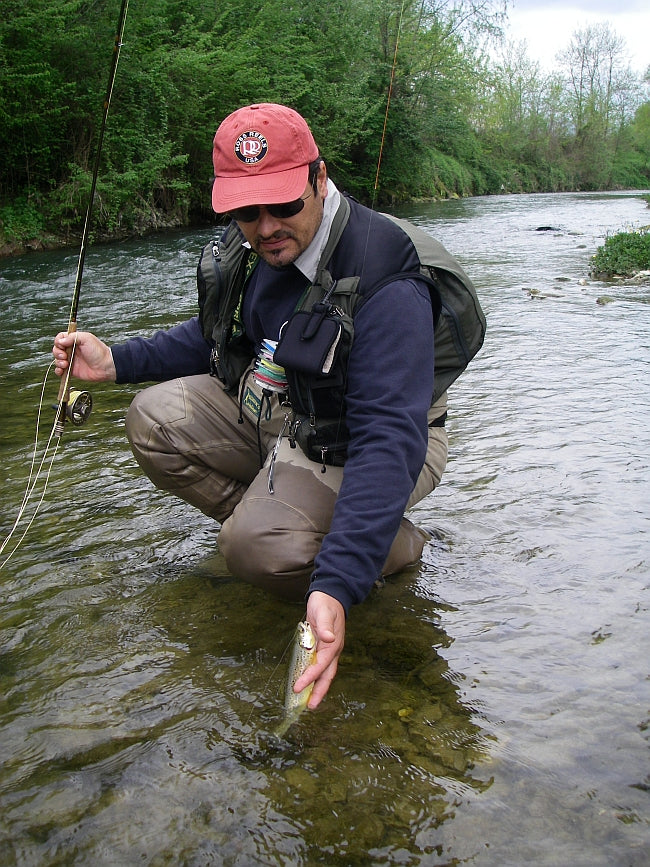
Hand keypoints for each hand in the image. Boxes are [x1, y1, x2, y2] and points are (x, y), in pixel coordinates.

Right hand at [52, 330, 116, 381]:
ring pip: (57, 360)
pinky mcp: (72, 370)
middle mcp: (72, 350)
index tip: (62, 345)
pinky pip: (60, 370)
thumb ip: (72, 337)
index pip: (60, 338)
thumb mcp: (86, 338)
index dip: (58, 341)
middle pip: (57, 349)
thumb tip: (60, 341)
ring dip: (58, 362)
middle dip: (57, 352)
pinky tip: (62, 370)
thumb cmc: (99, 352)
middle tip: (65, 356)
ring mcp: (71, 360)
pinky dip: (58, 370)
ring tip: (66, 364)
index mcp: (75, 341)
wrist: (106, 367)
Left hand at [294, 590, 345, 708]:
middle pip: (327, 675)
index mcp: (333, 644)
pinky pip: (318, 667)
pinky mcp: (322, 648)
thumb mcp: (324, 611)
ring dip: (317, 687)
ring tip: (308, 701)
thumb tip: (329, 638)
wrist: (330, 595)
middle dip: (319, 691)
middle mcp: (333, 650)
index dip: (311, 677)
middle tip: (311, 706)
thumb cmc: (326, 603)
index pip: (322, 665)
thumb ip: (325, 625)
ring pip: (323, 673)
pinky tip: (307, 683)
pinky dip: (313, 677)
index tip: (299, 687)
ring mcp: (328, 650)